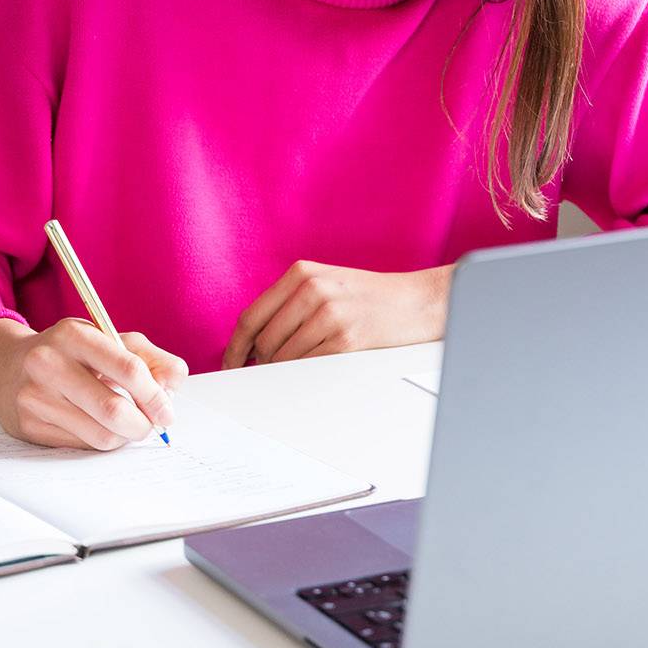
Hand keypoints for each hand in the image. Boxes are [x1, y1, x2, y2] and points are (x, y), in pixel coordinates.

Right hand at [0, 317, 186, 449]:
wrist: (6, 367)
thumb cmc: (68, 352)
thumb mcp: (107, 339)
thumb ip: (149, 356)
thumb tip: (175, 381)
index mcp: (74, 334)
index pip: (128, 368)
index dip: (155, 395)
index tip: (167, 410)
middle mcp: (49, 364)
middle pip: (113, 409)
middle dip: (142, 423)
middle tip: (151, 424)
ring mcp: (35, 397)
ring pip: (99, 434)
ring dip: (124, 436)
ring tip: (127, 425)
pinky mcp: (28, 427)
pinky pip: (81, 446)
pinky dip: (101, 441)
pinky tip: (100, 427)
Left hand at [222, 261, 451, 368]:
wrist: (417, 302)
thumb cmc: (370, 297)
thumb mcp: (326, 283)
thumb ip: (290, 303)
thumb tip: (252, 343)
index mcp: (302, 273)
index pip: (251, 316)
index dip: (235, 347)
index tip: (231, 365)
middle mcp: (313, 289)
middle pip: (263, 340)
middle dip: (260, 363)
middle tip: (267, 372)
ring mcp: (330, 314)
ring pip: (283, 357)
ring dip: (283, 371)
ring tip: (301, 366)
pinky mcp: (346, 339)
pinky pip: (308, 366)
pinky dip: (304, 374)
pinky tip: (316, 367)